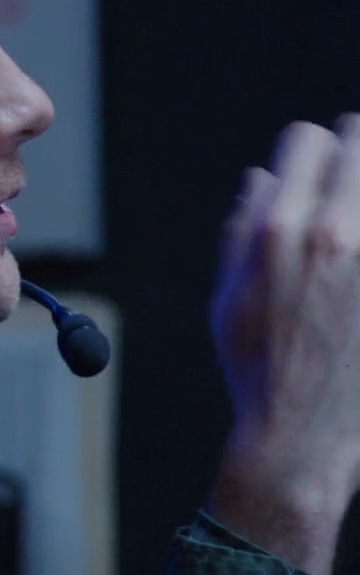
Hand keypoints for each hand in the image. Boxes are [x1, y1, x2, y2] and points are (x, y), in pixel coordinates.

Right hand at [207, 115, 359, 574]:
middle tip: (352, 174)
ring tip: (351, 231)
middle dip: (354, 155)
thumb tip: (262, 179)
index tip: (319, 164)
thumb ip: (241, 228)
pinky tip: (355, 268)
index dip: (310, 149)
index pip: (307, 140)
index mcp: (278, 230)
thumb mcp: (227, 294)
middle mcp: (335, 235)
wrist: (302, 434)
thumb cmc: (258, 369)